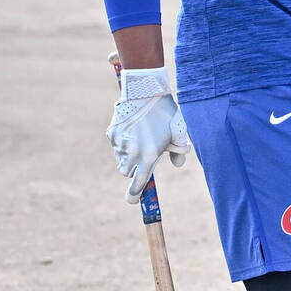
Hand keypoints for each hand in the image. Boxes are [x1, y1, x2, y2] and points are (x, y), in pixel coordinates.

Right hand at [106, 67, 189, 202]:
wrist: (146, 89)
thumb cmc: (166, 112)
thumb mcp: (178, 131)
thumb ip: (178, 151)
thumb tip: (177, 164)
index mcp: (148, 156)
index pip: (138, 184)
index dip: (134, 195)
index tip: (132, 200)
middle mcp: (131, 153)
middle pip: (127, 172)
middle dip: (133, 167)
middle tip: (142, 154)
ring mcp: (119, 144)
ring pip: (120, 158)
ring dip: (127, 154)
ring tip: (140, 135)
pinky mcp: (111, 133)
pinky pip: (115, 144)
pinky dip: (122, 141)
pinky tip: (132, 127)